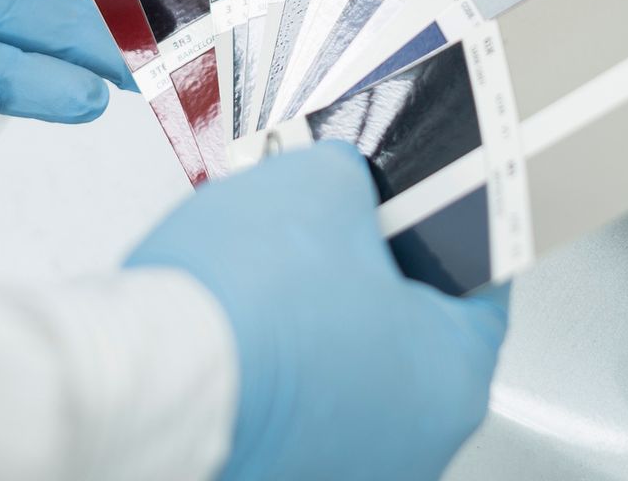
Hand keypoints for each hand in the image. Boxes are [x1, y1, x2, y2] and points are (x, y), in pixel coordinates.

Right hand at [127, 141, 506, 480]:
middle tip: (335, 227)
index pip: (482, 286)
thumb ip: (355, 177)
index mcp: (452, 378)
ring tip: (273, 276)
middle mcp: (413, 445)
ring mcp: (345, 470)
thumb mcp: (322, 183)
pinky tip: (241, 327)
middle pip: (411, 334)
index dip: (450, 226)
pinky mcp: (278, 475)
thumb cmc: (243, 302)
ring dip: (320, 328)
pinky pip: (294, 409)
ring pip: (348, 375)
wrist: (144, 377)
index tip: (426, 203)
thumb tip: (346, 183)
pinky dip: (274, 369)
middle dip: (372, 274)